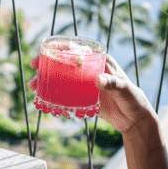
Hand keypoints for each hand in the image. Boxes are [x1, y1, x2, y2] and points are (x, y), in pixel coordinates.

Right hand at [28, 54, 156, 135]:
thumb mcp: (124, 90)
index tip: (45, 51)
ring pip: (62, 78)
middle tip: (33, 68)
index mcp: (100, 60)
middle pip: (65, 62)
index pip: (77, 49)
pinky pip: (66, 94)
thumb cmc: (133, 99)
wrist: (135, 120)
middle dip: (47, 64)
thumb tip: (98, 79)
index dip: (59, 48)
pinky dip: (54, 95)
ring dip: (46, 80)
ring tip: (32, 87)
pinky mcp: (84, 97)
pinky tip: (42, 99)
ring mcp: (86, 83)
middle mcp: (91, 69)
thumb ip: (113, 83)